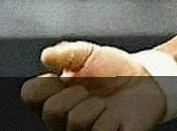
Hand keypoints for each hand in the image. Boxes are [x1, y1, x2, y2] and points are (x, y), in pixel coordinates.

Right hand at [21, 41, 167, 130]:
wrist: (146, 81)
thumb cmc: (113, 70)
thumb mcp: (90, 54)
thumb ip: (67, 53)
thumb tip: (46, 56)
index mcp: (52, 98)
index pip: (30, 93)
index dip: (48, 82)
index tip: (66, 77)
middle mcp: (62, 121)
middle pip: (52, 110)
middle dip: (76, 93)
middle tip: (92, 92)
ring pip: (77, 122)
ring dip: (96, 106)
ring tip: (106, 104)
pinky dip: (112, 121)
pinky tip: (117, 117)